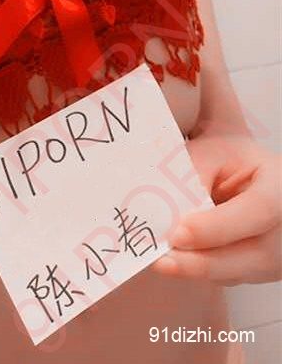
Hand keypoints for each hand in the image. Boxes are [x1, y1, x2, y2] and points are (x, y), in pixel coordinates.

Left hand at [152, 133, 281, 285]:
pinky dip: (201, 270)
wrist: (244, 172)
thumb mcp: (212, 153)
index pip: (258, 210)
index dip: (217, 226)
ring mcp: (280, 253)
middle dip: (202, 261)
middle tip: (161, 260)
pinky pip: (230, 276)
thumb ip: (192, 175)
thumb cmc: (229, 159)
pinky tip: (177, 259)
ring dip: (197, 270)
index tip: (180, 235)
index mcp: (279, 187)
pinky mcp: (262, 270)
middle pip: (254, 254)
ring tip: (161, 262)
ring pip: (239, 272)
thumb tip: (165, 211)